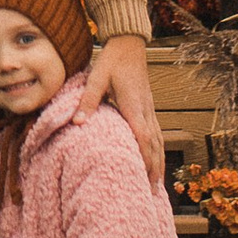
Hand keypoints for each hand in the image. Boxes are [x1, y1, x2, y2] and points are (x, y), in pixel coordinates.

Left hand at [80, 34, 165, 185]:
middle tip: (152, 192)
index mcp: (133, 106)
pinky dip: (159, 151)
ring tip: (157, 184)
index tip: (144, 178)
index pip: (142, 138)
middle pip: (155, 145)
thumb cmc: (112, 61)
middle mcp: (145, 111)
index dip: (145, 159)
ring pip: (159, 141)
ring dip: (159, 162)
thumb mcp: (96, 78)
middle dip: (154, 169)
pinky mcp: (149, 108)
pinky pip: (157, 134)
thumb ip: (87, 101)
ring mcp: (150, 109)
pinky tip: (156, 160)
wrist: (129, 44)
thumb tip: (77, 123)